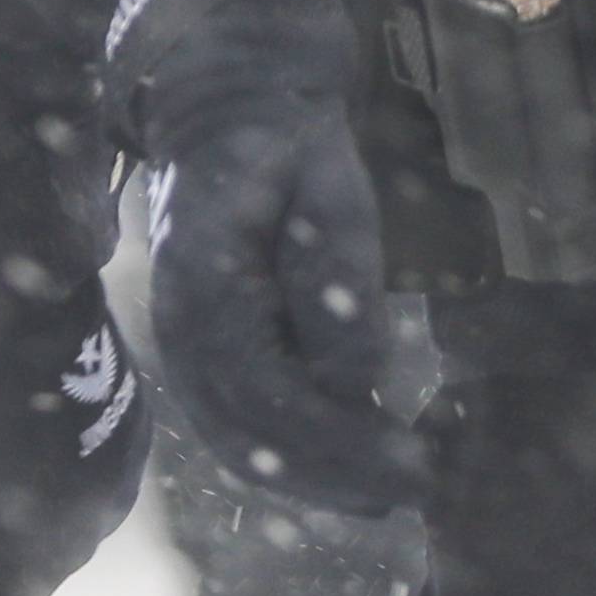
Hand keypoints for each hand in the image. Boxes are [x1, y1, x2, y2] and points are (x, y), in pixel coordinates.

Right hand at [112, 0, 418, 518]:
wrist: (226, 102)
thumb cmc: (288, 138)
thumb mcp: (331, 185)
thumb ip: (338, 278)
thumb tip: (359, 383)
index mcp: (202, 286)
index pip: (268, 399)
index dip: (339, 445)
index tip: (410, 465)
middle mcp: (178, 331)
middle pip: (250, 440)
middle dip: (334, 480)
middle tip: (417, 493)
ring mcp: (183, 346)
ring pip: (240, 444)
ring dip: (314, 480)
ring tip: (393, 491)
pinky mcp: (203, 352)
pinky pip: (240, 423)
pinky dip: (294, 456)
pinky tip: (351, 463)